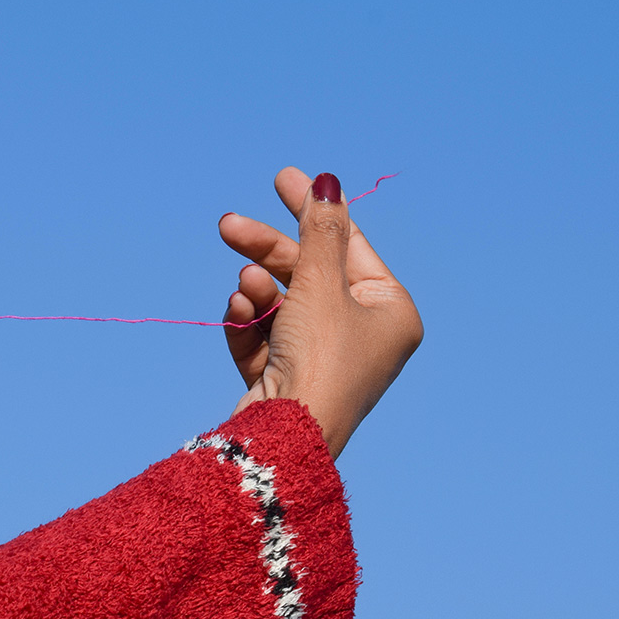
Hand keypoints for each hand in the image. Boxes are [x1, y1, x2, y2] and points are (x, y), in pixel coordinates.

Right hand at [219, 168, 421, 457]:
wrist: (285, 439)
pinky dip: (249, 323)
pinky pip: (265, 336)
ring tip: (243, 289)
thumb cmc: (321, 360)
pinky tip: (238, 314)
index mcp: (390, 312)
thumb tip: (328, 182)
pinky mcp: (286, 379)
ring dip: (257, 291)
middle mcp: (362, 335)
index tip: (282, 179)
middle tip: (228, 226)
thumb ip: (320, 229)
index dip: (314, 211)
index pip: (350, 246)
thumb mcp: (321, 283)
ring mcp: (322, 359)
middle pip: (309, 273)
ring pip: (281, 304)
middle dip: (266, 252)